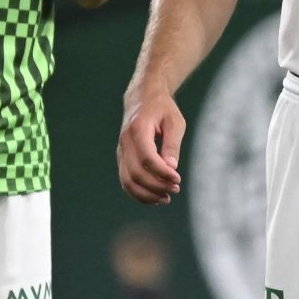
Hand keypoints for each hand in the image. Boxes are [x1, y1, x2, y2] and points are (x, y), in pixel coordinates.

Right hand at [118, 89, 185, 204]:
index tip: (178, 179)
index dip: (162, 173)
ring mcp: (121, 152)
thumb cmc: (162, 109)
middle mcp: (125, 143)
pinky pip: (126, 181)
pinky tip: (155, 197)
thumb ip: (172, 144)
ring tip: (166, 199)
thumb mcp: (174, 121)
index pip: (147, 158)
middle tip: (175, 189)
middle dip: (156, 186)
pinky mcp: (122, 159)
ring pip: (127, 181)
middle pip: (136, 173)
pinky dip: (138, 193)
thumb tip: (172, 168)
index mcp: (138, 130)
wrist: (142, 99)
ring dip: (146, 194)